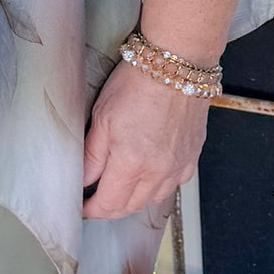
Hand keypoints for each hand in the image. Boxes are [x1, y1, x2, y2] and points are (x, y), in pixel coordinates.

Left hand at [81, 59, 209, 220]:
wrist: (177, 64)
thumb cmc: (137, 84)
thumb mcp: (101, 117)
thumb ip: (92, 156)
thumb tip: (82, 181)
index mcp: (131, 164)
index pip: (108, 204)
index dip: (91, 210)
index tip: (81, 207)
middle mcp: (158, 172)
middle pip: (130, 207)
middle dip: (110, 208)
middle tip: (95, 199)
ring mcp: (178, 167)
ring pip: (153, 199)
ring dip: (133, 200)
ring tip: (119, 189)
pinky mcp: (191, 157)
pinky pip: (173, 185)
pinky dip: (157, 187)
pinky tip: (148, 176)